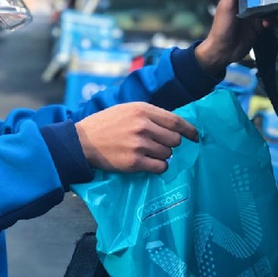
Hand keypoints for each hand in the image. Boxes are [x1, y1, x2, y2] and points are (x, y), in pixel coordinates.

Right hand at [75, 102, 197, 173]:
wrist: (82, 141)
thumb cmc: (105, 124)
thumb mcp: (127, 109)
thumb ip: (150, 115)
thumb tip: (175, 125)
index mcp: (143, 110)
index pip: (176, 121)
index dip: (190, 130)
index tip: (195, 137)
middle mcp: (143, 126)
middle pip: (174, 139)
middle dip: (171, 144)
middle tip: (161, 146)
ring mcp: (139, 145)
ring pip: (168, 154)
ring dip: (163, 156)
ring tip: (148, 153)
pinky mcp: (134, 162)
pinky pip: (160, 167)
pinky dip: (159, 167)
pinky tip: (150, 164)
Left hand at [195, 0, 268, 76]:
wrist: (222, 52)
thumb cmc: (221, 28)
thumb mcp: (226, 6)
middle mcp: (246, 6)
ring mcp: (253, 17)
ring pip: (268, 8)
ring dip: (272, 8)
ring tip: (274, 10)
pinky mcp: (258, 28)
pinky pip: (269, 21)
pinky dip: (271, 20)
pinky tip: (267, 23)